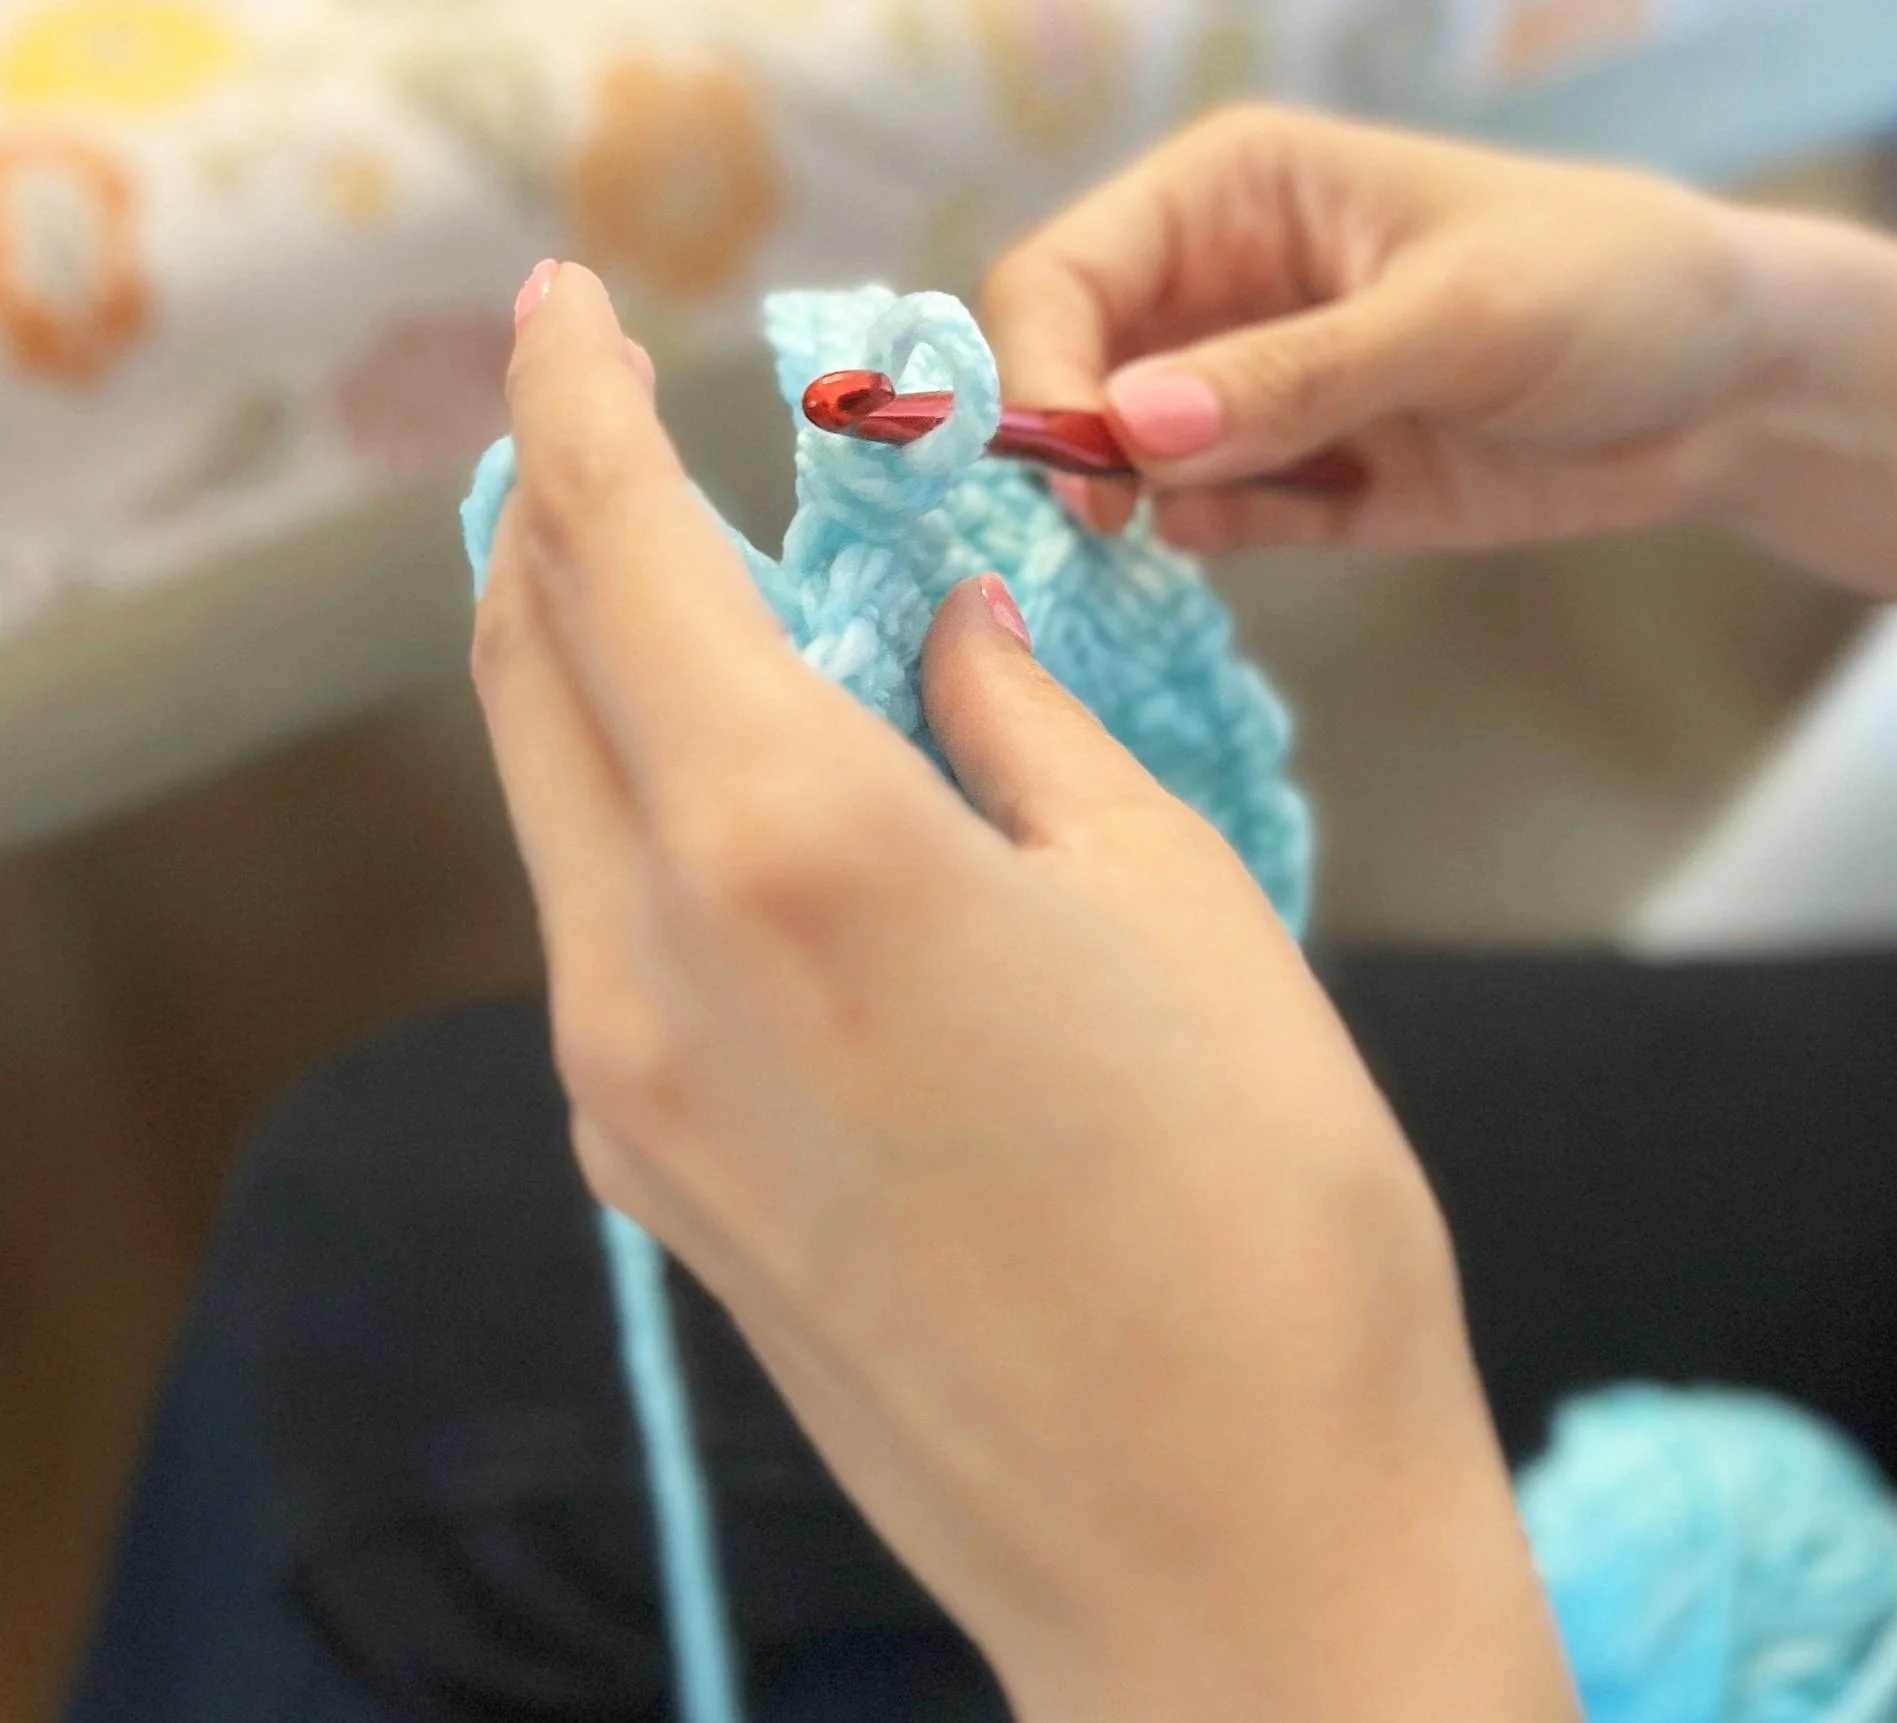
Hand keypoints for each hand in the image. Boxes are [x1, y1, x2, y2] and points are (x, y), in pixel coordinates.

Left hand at [474, 265, 1574, 1722]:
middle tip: (616, 434)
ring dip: (598, 680)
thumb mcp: (1171, 904)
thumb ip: (1022, 736)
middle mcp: (651, 969)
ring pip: (555, 812)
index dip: (576, 402)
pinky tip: (749, 811)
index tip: (566, 308)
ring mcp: (630, 1099)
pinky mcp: (659, 1191)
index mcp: (788, 852)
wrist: (1225, 1553)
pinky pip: (602, 943)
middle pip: (531, 674)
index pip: (614, 550)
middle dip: (556, 522)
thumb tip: (947, 642)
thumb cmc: (1259, 1213)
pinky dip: (642, 826)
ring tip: (699, 609)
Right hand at [982, 104, 1784, 552]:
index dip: (1040, 369)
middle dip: (1076, 447)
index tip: (1078, 469)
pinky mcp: (1296, 479)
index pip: (1066, 274)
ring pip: (1124, 455)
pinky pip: (1205, 520)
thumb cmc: (1612, 289)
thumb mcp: (1458, 320)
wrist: (1731, 388)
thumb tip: (1127, 429)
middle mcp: (1220, 286)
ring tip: (1226, 514)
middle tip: (1115, 522)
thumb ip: (1293, 377)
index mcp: (1234, 193)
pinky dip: (1211, 539)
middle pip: (1071, 368)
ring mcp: (1253, 389)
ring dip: (1138, 504)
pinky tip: (1279, 527)